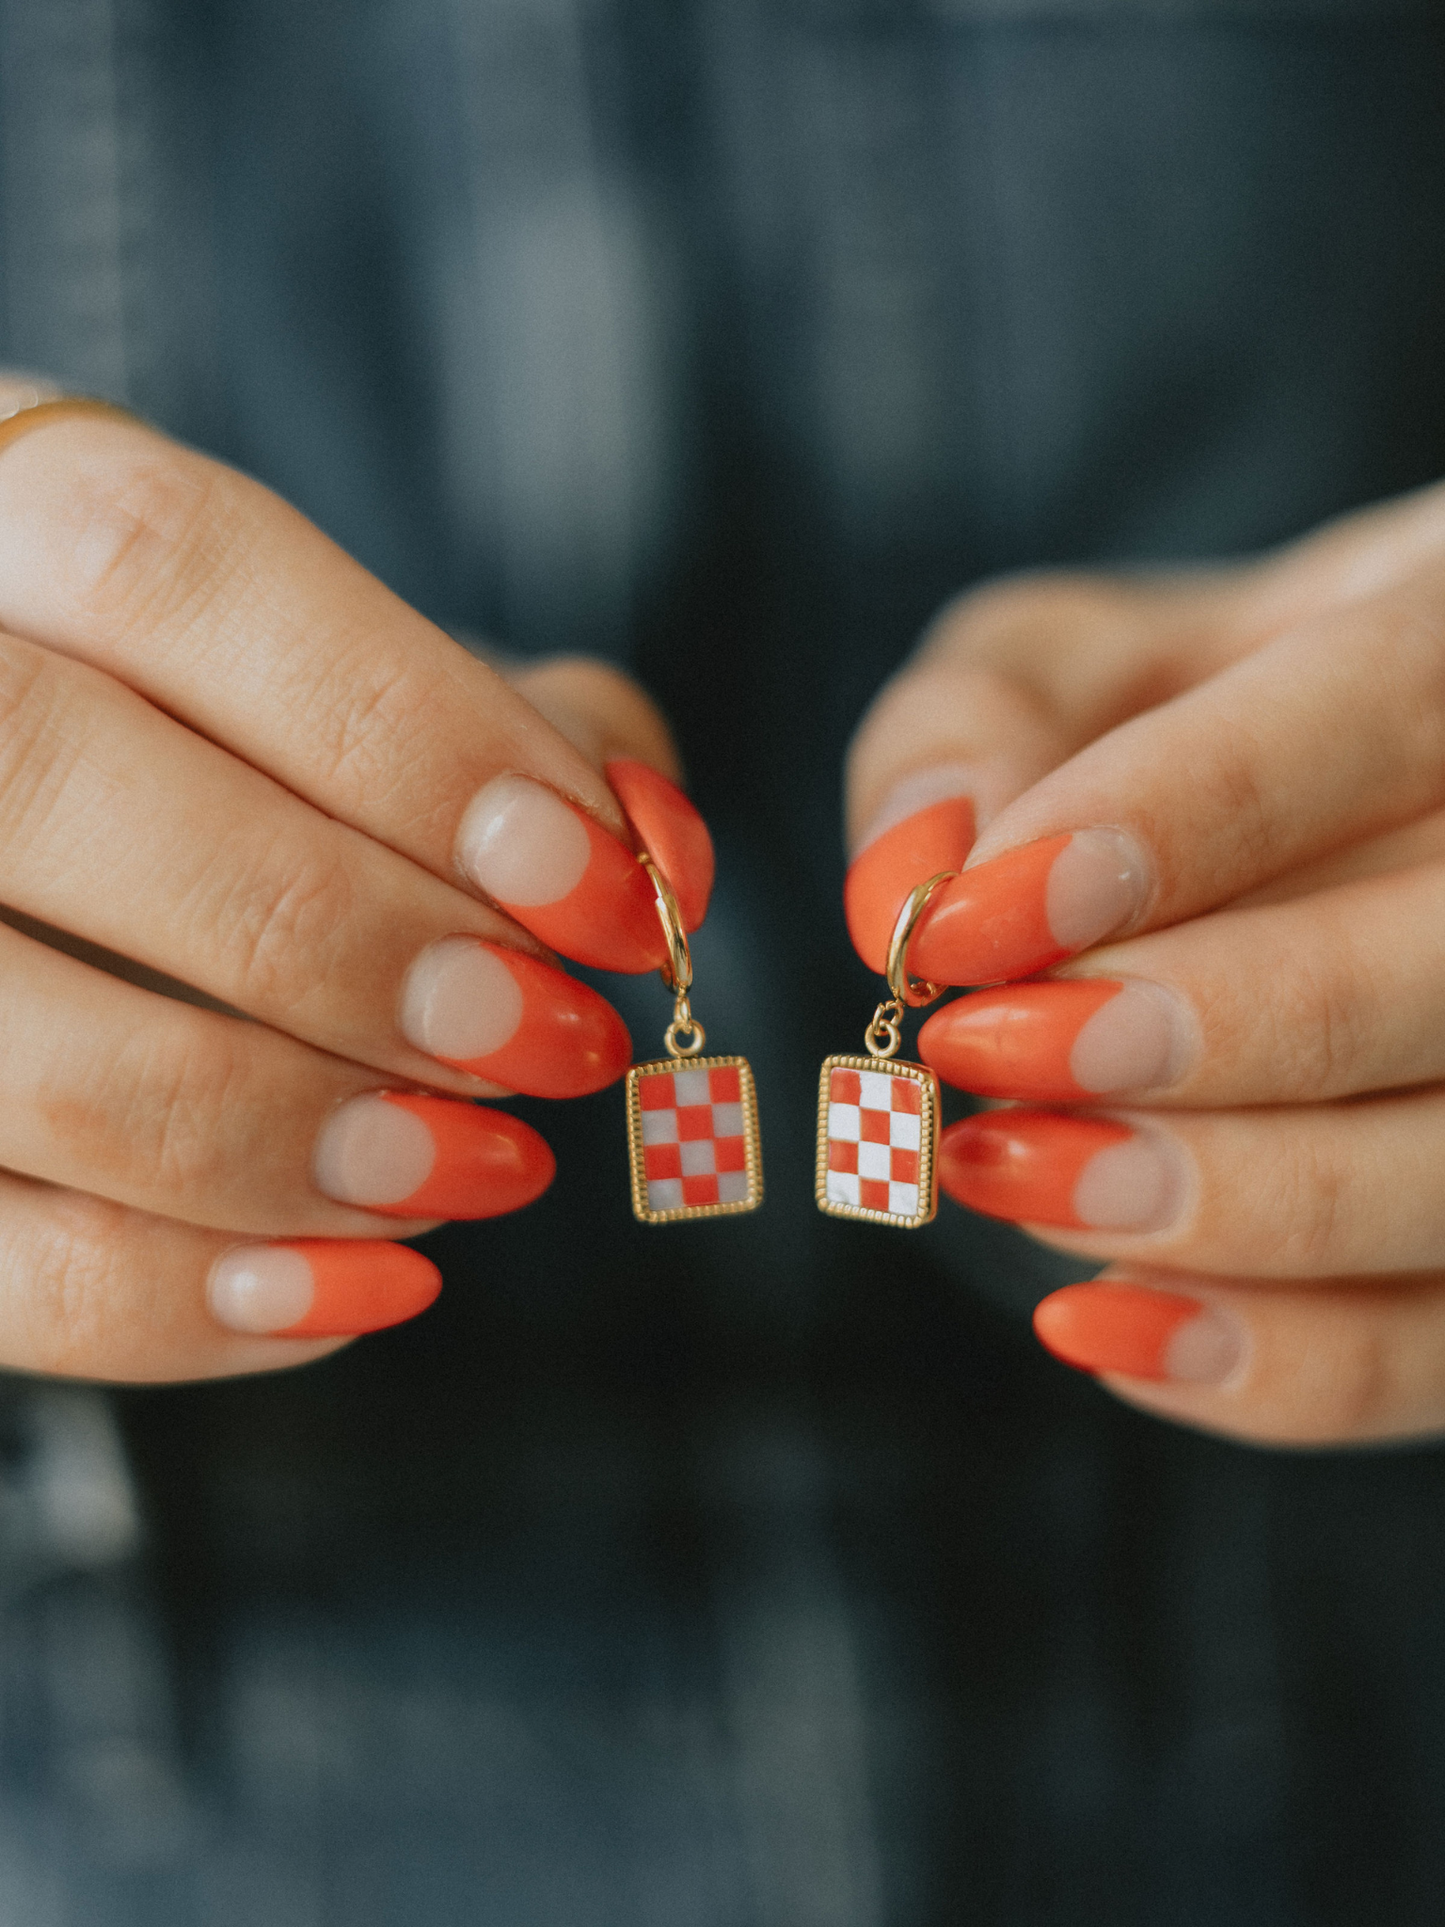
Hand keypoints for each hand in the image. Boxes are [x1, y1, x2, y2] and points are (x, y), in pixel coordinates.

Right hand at [0, 387, 711, 1381]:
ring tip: (475, 1169)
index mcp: (9, 526)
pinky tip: (357, 1292)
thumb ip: (530, 738)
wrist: (47, 849)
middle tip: (547, 1040)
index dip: (414, 737)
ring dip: (272, 1134)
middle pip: (54, 776)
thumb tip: (663, 852)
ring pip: (7, 1046)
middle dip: (341, 934)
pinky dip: (175, 1306)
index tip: (602, 889)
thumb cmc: (237, 760)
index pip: (173, 569)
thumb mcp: (373, 698)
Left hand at [845, 480, 1444, 1446]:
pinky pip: (1442, 1344)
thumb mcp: (1074, 668)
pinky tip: (1101, 1321)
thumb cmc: (1201, 716)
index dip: (1181, 819)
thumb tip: (908, 886)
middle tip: (987, 1057)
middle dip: (1206, 1031)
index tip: (977, 919)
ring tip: (1009, 1174)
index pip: (1378, 708)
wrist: (1372, 797)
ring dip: (1225, 1206)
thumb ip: (975, 729)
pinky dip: (1277, 1366)